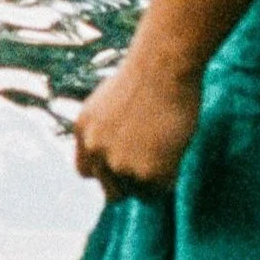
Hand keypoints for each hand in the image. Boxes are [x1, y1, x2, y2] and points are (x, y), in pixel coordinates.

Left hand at [73, 42, 203, 196]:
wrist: (163, 67)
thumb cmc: (147, 78)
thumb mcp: (109, 104)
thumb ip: (107, 132)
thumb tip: (119, 154)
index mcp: (83, 132)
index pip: (87, 172)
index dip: (108, 173)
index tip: (126, 169)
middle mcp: (95, 150)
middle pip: (111, 191)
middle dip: (130, 184)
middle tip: (152, 167)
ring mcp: (119, 164)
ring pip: (138, 193)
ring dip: (152, 180)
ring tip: (166, 152)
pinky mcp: (146, 173)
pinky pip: (159, 192)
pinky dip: (170, 178)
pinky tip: (175, 153)